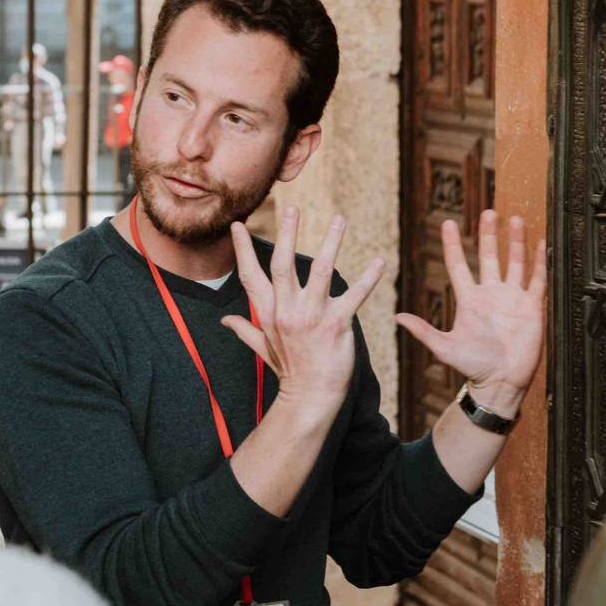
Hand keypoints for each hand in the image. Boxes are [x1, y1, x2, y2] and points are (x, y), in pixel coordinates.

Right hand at [222, 207, 387, 422]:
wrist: (311, 398)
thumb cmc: (290, 372)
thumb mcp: (263, 349)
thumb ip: (246, 330)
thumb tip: (225, 322)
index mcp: (270, 313)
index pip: (251, 275)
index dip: (241, 250)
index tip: (236, 225)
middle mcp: (287, 311)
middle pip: (283, 264)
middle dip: (287, 234)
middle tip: (291, 207)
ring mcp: (312, 317)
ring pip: (321, 271)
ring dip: (331, 242)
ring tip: (340, 219)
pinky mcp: (337, 325)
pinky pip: (355, 295)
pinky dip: (369, 278)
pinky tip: (380, 260)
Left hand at [396, 211, 546, 411]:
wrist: (501, 383)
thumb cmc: (473, 367)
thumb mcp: (445, 347)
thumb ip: (424, 331)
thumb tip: (397, 318)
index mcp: (469, 300)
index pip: (459, 265)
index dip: (453, 245)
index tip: (447, 223)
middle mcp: (491, 294)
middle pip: (489, 256)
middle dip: (488, 234)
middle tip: (487, 211)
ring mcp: (512, 299)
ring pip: (514, 262)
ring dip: (515, 242)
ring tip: (515, 220)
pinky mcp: (532, 307)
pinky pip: (537, 280)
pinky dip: (540, 262)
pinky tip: (542, 243)